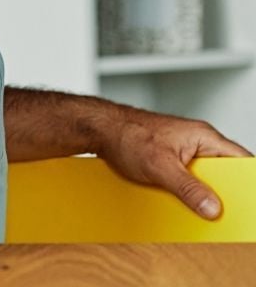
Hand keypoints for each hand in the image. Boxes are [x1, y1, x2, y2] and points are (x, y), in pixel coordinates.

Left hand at [97, 106, 251, 218]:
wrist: (97, 129)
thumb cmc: (125, 134)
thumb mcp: (160, 166)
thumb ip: (188, 188)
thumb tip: (212, 208)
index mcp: (203, 137)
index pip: (240, 159)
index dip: (245, 180)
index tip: (245, 200)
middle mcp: (197, 142)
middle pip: (222, 172)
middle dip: (220, 191)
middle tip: (217, 208)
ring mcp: (183, 151)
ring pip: (203, 177)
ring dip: (199, 192)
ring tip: (193, 204)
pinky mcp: (170, 159)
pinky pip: (186, 178)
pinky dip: (183, 190)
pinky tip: (175, 198)